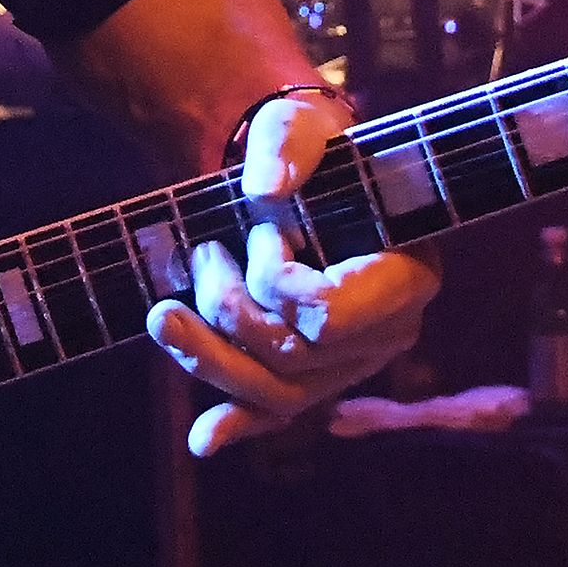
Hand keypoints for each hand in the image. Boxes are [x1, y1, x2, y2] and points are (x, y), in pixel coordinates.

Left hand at [146, 90, 440, 456]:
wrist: (300, 173)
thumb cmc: (312, 149)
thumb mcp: (299, 126)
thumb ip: (288, 143)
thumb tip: (264, 190)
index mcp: (407, 277)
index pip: (329, 318)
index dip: (277, 282)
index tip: (262, 230)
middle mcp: (386, 333)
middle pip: (293, 362)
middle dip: (229, 310)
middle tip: (204, 253)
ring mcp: (349, 363)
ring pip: (276, 395)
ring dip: (209, 359)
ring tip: (161, 317)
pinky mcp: (313, 375)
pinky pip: (277, 413)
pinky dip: (238, 424)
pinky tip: (202, 440)